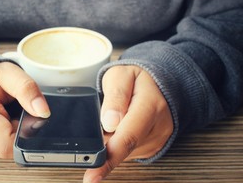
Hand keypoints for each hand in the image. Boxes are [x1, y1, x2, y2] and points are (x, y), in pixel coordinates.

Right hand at [0, 62, 50, 157]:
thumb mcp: (9, 71)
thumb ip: (27, 88)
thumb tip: (43, 111)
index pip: (6, 145)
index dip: (26, 136)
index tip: (30, 118)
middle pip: (10, 147)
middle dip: (22, 130)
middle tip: (19, 110)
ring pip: (8, 146)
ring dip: (16, 131)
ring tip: (10, 112)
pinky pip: (2, 144)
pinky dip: (9, 133)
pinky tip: (6, 119)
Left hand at [84, 65, 172, 182]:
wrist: (158, 83)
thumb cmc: (137, 78)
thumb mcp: (121, 75)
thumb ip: (115, 96)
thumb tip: (109, 122)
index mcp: (150, 105)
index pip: (128, 136)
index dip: (108, 158)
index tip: (92, 174)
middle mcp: (158, 126)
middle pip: (125, 148)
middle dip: (103, 149)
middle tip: (89, 142)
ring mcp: (157, 138)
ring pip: (125, 152)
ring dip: (111, 142)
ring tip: (111, 121)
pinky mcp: (153, 146)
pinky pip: (128, 152)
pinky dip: (117, 143)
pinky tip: (117, 128)